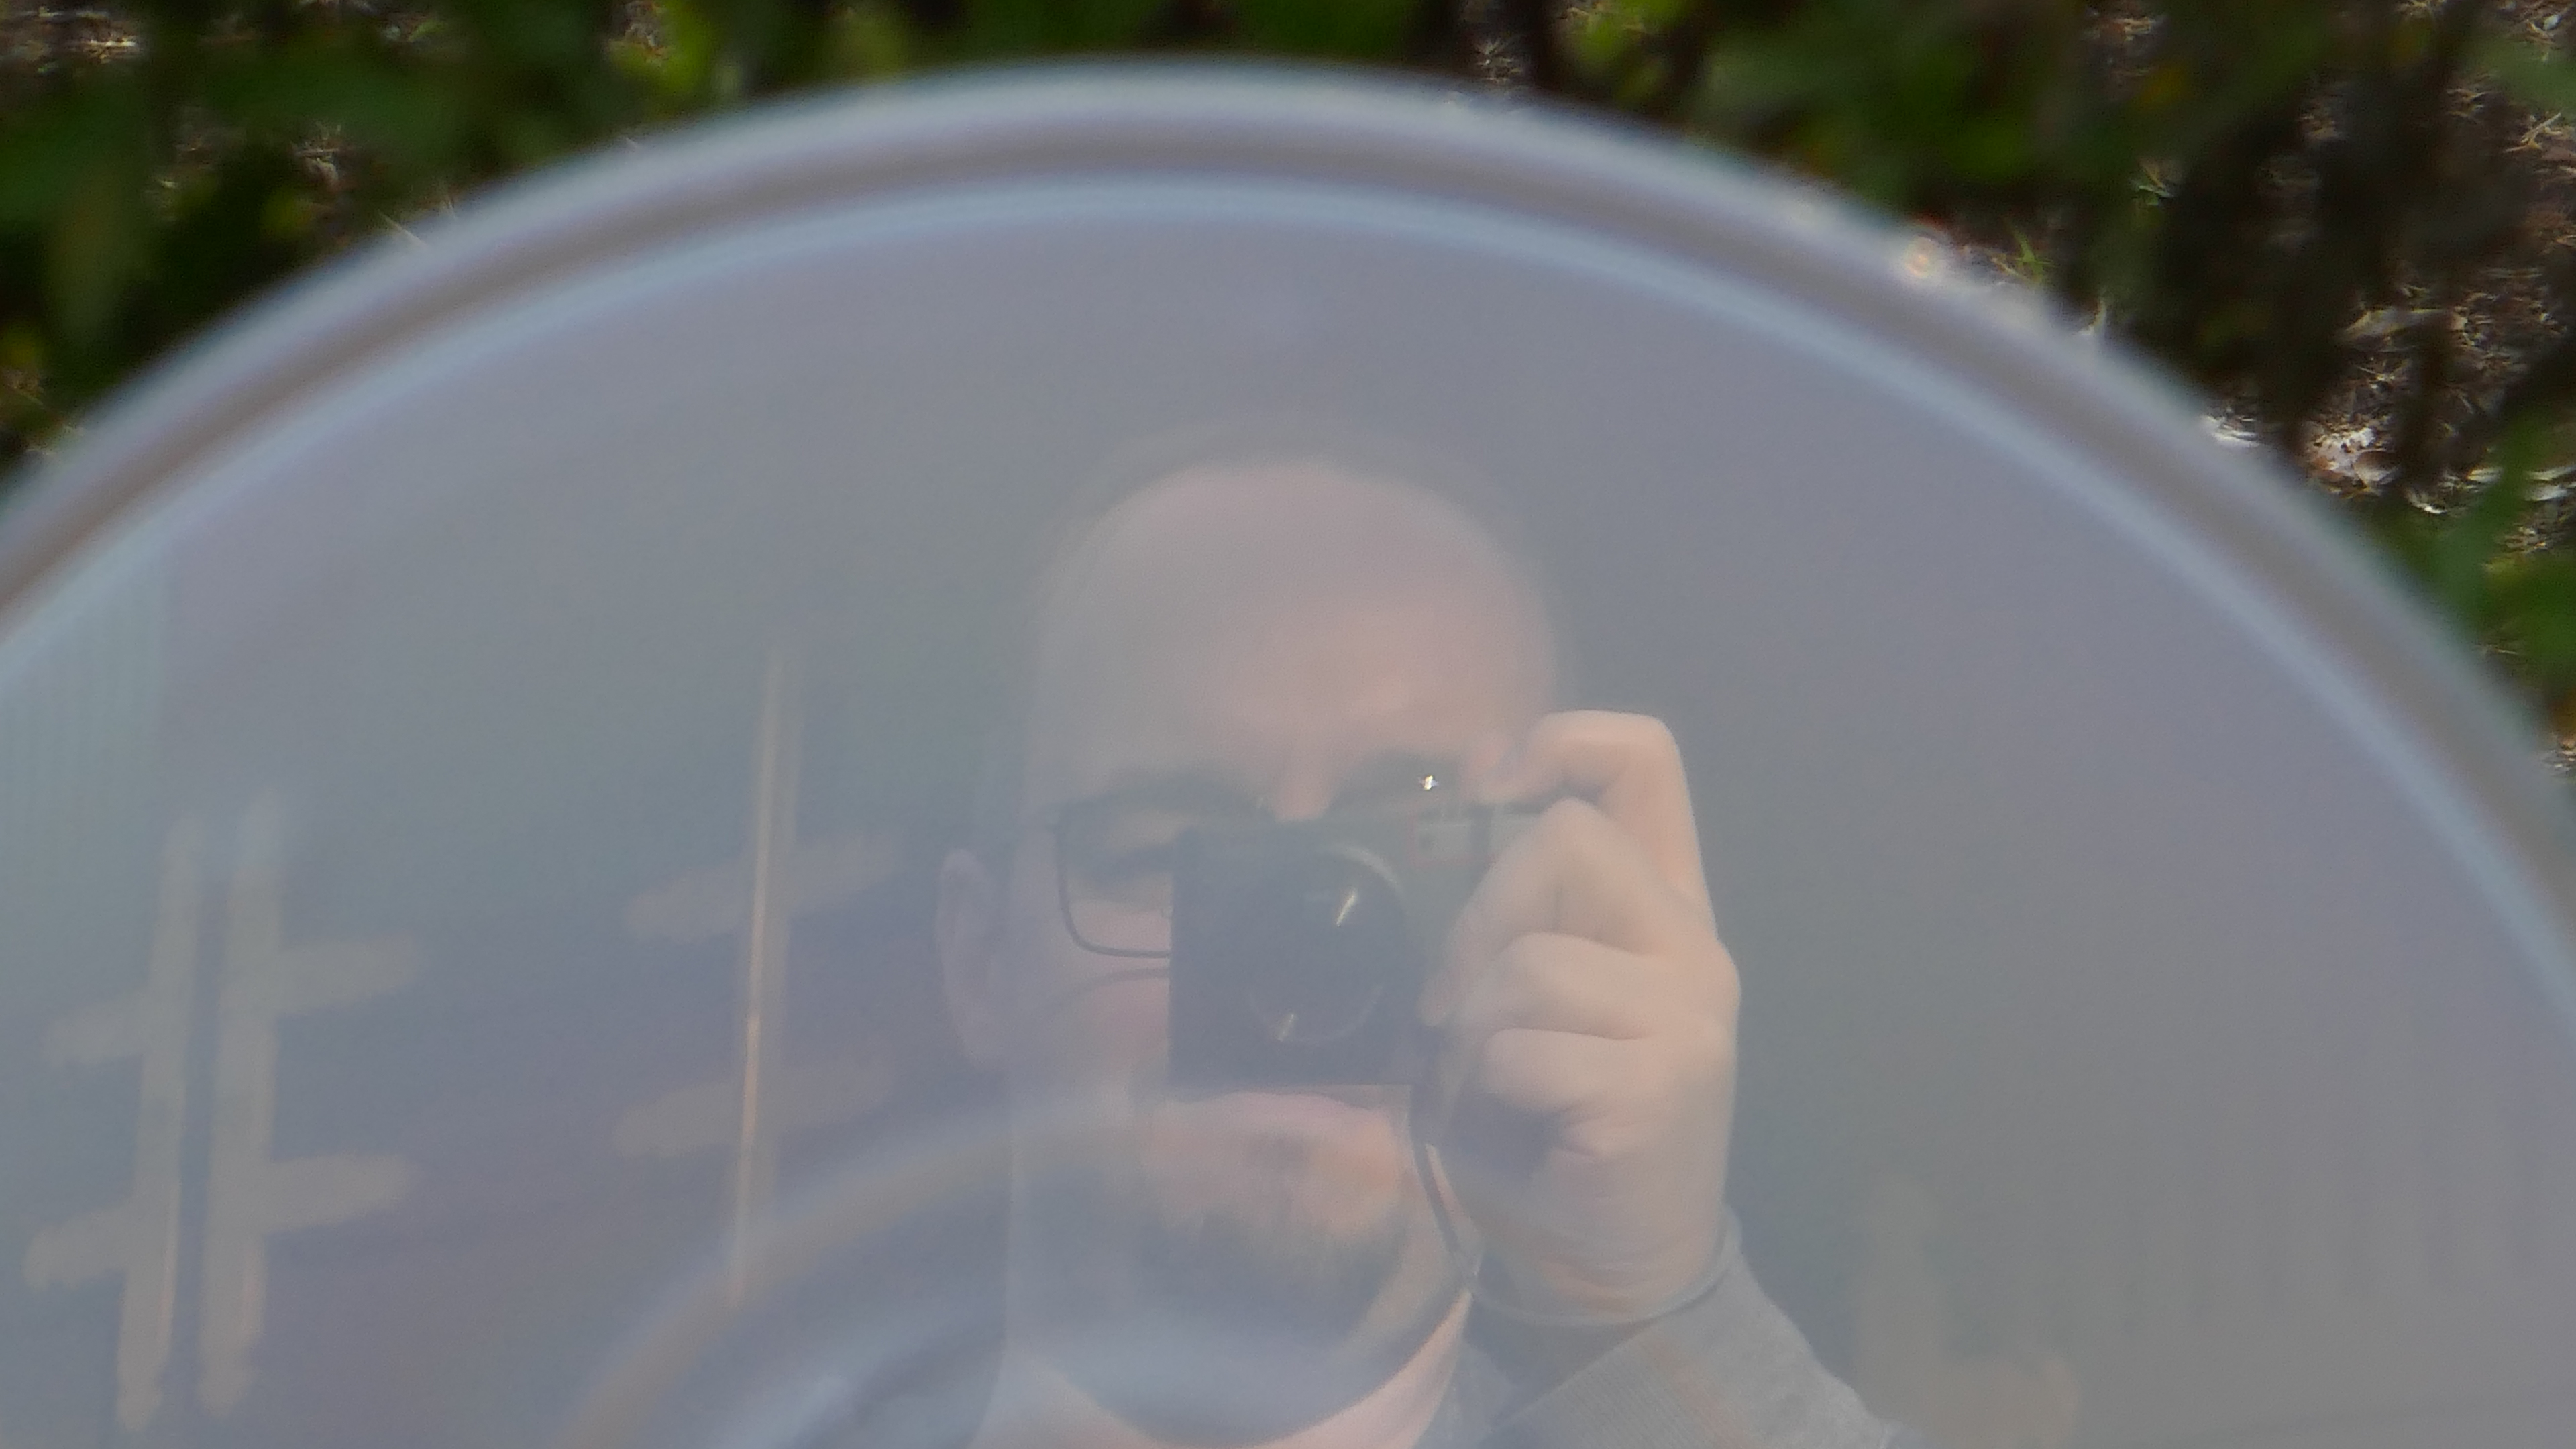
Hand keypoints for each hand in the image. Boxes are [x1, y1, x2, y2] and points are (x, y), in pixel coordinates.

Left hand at [1423, 710, 1738, 1321]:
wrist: (1612, 1271)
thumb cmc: (1550, 1130)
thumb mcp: (1525, 1003)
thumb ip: (1508, 914)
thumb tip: (1449, 797)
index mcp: (1663, 909)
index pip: (1644, 760)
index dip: (1560, 739)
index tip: (1486, 783)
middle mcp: (1694, 947)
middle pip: (1568, 839)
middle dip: (1477, 918)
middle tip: (1450, 1010)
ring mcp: (1690, 1013)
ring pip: (1530, 959)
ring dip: (1469, 1033)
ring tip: (1479, 1092)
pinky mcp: (1663, 1082)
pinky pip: (1521, 1050)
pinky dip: (1482, 1095)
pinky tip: (1510, 1132)